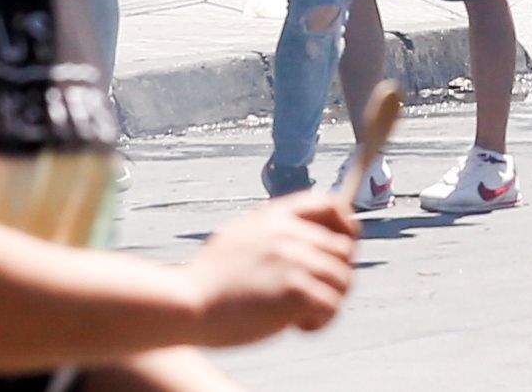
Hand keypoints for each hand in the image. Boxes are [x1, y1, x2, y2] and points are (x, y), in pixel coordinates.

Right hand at [183, 190, 358, 343]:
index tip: (342, 248)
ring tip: (300, 315)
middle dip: (335, 276)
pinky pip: (332, 307)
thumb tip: (309, 235)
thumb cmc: (209, 280)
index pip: (332, 205)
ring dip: (327, 301)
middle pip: (344, 250)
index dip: (346, 226)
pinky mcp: (296, 292)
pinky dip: (319, 321)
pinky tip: (297, 327)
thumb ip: (275, 230)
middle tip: (313, 296)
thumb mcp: (242, 235)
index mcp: (277, 216)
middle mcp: (290, 234)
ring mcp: (295, 261)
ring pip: (342, 280)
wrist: (185, 304)